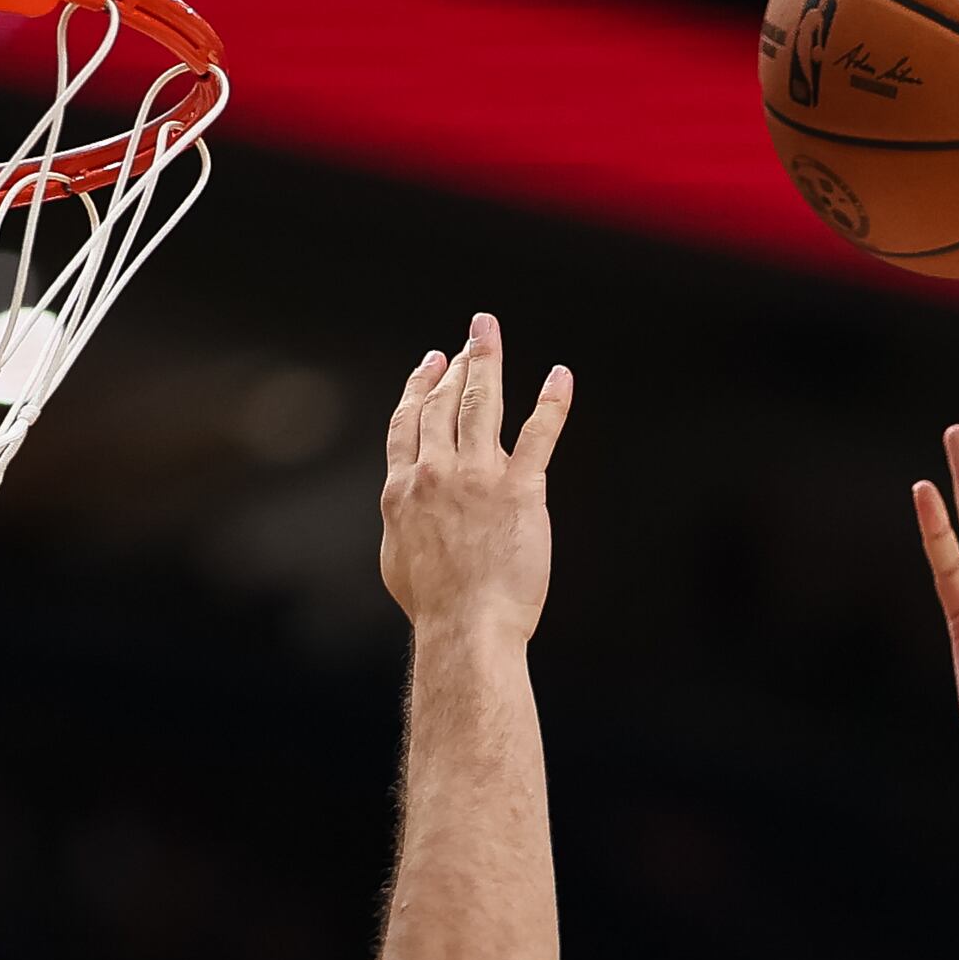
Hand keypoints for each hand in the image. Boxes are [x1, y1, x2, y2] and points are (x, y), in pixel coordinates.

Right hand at [379, 313, 572, 639]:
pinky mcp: (520, 490)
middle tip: (470, 338)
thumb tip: (407, 507)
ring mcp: (478, 478)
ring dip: (487, 363)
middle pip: (443, 404)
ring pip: (480, 405)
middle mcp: (435, 473)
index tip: (430, 364)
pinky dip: (551, 402)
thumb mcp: (398, 558)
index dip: (419, 387)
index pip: (408, 423)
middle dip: (456, 365)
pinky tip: (560, 377)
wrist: (467, 626)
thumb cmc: (435, 606)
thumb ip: (403, 520)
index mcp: (402, 489)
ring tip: (490, 334)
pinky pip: (538, 434)